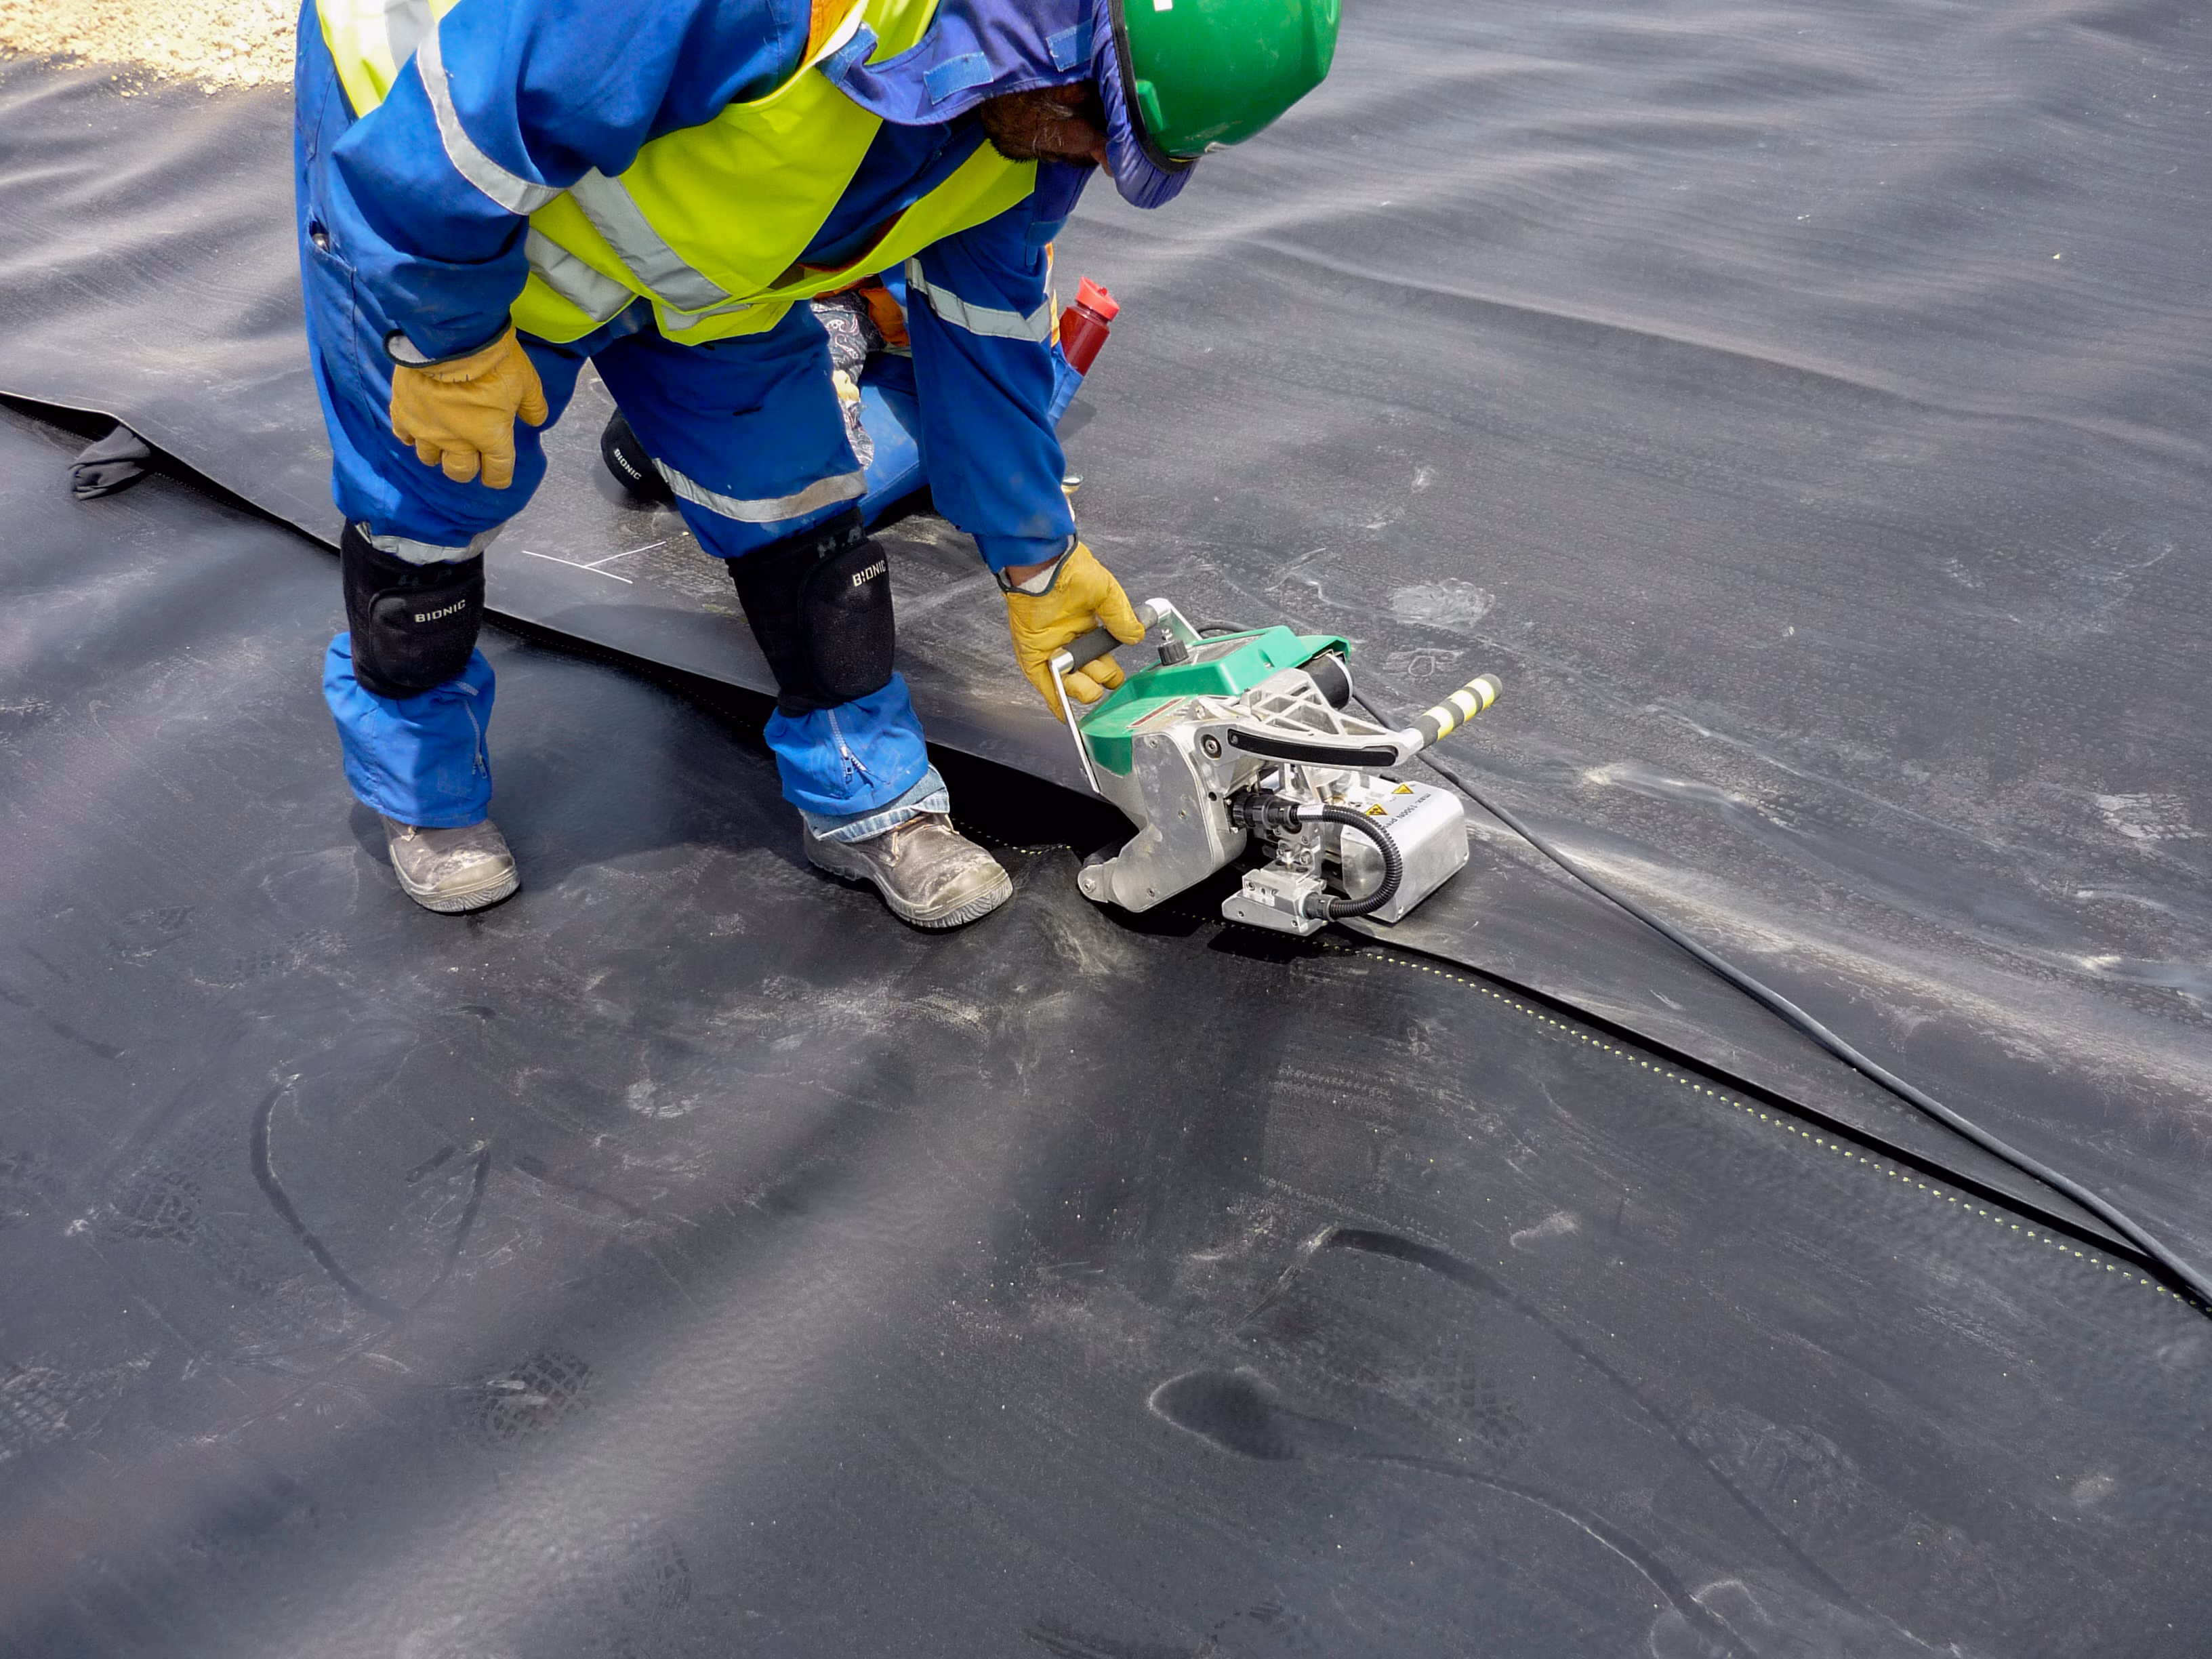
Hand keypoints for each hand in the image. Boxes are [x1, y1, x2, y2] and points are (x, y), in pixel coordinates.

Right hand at [388, 325, 548, 488]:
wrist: (449, 337)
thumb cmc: (493, 361)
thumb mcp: (526, 382)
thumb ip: (533, 406)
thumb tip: (536, 420)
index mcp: (490, 438)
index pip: (497, 472)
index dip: (498, 476)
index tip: (496, 475)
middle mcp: (457, 441)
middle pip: (459, 472)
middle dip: (466, 469)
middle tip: (468, 458)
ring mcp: (427, 429)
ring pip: (428, 457)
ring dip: (438, 453)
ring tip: (442, 441)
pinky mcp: (403, 412)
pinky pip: (402, 435)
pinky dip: (409, 435)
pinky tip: (415, 429)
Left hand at [1003, 542, 1144, 715]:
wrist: (1044, 568)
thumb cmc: (1072, 571)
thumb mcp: (1107, 593)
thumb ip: (1121, 619)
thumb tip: (1135, 637)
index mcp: (1089, 629)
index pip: (1104, 662)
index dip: (1111, 673)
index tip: (1117, 677)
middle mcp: (1071, 642)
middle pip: (1091, 677)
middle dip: (1100, 680)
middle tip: (1102, 672)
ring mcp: (1052, 651)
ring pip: (1072, 685)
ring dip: (1083, 690)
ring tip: (1087, 682)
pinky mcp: (1034, 657)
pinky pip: (1046, 685)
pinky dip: (1056, 701)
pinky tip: (1067, 715)